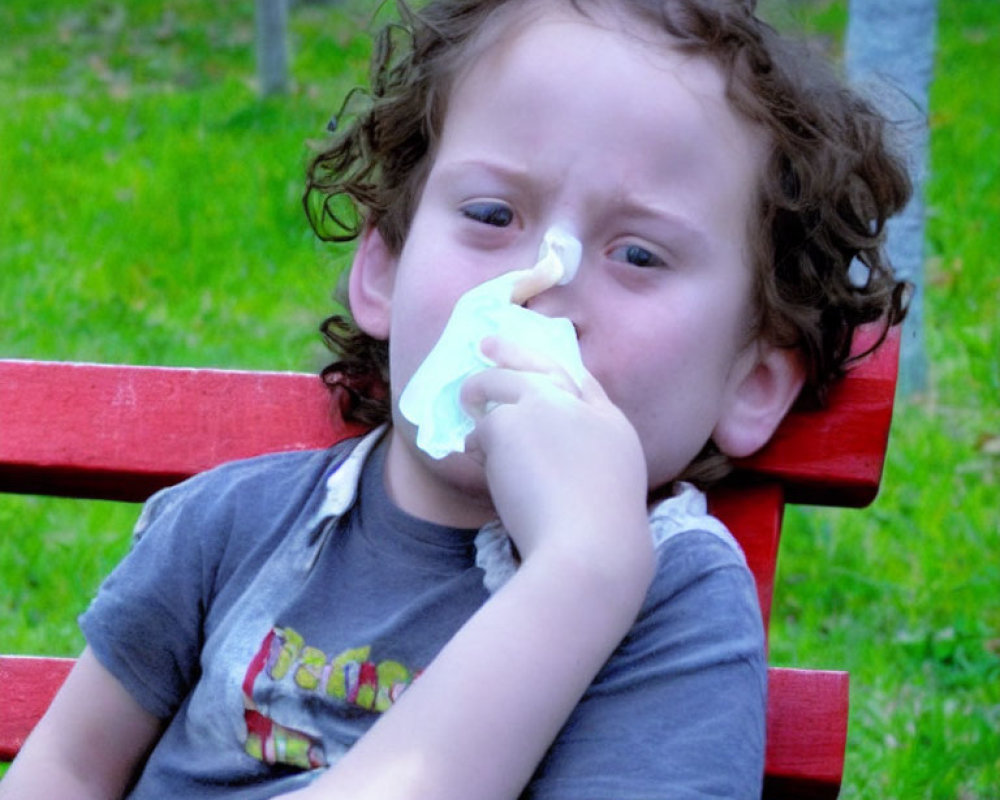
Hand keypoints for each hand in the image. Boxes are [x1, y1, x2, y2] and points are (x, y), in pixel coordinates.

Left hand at [461, 336, 652, 581]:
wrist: (590, 549)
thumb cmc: (603, 539)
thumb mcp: (611, 489)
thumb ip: (586, 459)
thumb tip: (548, 450)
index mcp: (613, 424)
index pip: (584, 382)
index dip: (558, 368)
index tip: (538, 362)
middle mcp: (581, 407)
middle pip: (542, 365)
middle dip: (511, 351)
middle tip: (487, 345)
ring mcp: (545, 407)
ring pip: (500, 385)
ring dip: (479, 393)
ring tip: (465, 403)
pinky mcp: (509, 422)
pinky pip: (482, 428)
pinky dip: (476, 444)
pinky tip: (476, 457)